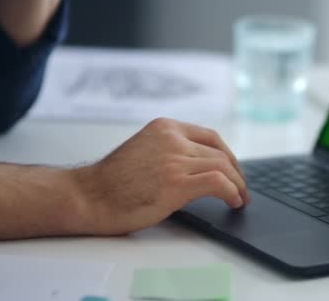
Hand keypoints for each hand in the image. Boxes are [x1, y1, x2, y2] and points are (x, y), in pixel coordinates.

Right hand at [72, 118, 248, 235]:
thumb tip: (203, 168)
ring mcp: (174, 158)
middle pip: (220, 152)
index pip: (211, 137)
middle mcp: (172, 138)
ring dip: (237, 185)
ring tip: (240, 199)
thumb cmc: (111, 182)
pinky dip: (232, 192)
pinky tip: (233, 202)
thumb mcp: (145, 151)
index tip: (234, 172)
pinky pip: (218, 183)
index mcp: (165, 127)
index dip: (228, 156)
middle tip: (241, 189)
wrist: (86, 197)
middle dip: (236, 173)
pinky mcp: (176, 182)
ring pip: (223, 167)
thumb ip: (171, 152)